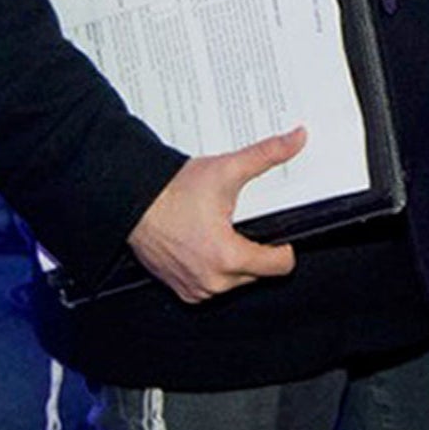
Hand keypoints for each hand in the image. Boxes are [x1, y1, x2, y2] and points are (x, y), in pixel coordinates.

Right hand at [126, 126, 306, 303]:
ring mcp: (196, 288)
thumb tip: (296, 139)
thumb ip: (267, 155)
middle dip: (256, 249)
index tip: (280, 234)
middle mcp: (213, 280)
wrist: (131, 200)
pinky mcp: (182, 290)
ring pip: (236, 280)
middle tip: (242, 226)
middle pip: (259, 272)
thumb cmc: (171, 191)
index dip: (285, 246)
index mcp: (228, 256)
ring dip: (235, 261)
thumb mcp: (227, 170)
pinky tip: (206, 245)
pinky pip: (212, 286)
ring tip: (222, 233)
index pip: (281, 266)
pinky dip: (214, 269)